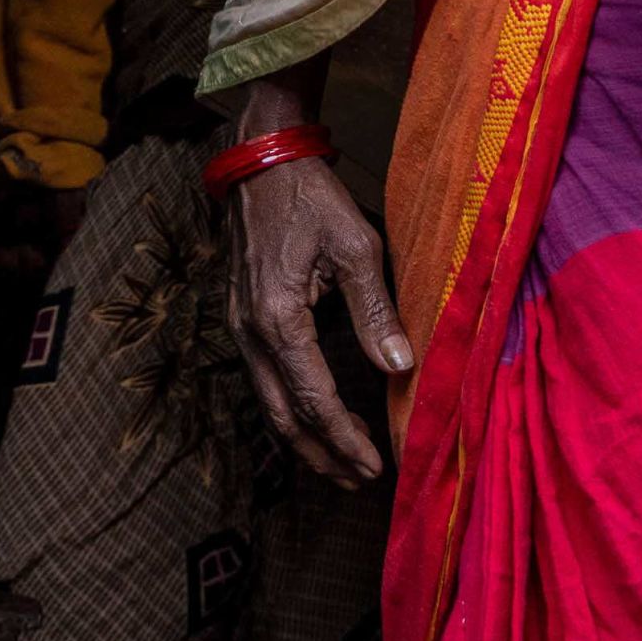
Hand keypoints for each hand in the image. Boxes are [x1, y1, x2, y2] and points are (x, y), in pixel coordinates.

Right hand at [222, 72, 410, 483]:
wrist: (262, 160)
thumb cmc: (311, 196)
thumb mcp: (355, 247)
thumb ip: (375, 311)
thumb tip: (401, 368)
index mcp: (279, 318)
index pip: (315, 399)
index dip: (344, 438)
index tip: (375, 466)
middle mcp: (252, 332)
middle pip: (284, 416)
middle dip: (321, 454)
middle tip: (358, 480)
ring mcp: (240, 326)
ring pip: (268, 404)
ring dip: (303, 440)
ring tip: (338, 466)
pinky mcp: (242, 317)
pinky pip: (262, 381)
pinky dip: (288, 411)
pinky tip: (311, 420)